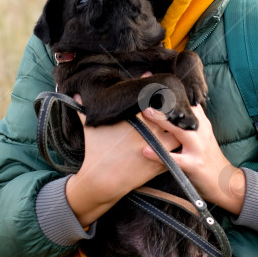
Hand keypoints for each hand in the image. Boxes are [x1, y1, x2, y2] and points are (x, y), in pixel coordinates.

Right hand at [65, 93, 180, 225]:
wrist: (102, 180)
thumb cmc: (96, 151)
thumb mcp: (89, 128)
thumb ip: (82, 110)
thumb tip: (72, 94)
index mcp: (135, 121)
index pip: (148, 100)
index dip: (151, 87)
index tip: (150, 76)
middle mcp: (149, 132)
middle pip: (168, 113)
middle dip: (173, 103)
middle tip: (176, 93)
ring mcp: (157, 148)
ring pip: (178, 132)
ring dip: (182, 123)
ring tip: (185, 114)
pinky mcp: (161, 163)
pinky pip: (178, 151)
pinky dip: (181, 143)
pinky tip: (184, 136)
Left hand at [142, 104, 245, 214]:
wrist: (226, 183)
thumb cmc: (209, 159)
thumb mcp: (204, 137)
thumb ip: (192, 123)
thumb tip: (178, 108)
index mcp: (203, 125)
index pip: (189, 104)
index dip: (174, 94)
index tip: (158, 85)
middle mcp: (202, 133)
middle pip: (184, 113)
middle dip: (166, 102)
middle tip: (148, 93)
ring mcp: (198, 148)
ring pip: (179, 131)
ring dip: (162, 121)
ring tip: (145, 114)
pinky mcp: (194, 165)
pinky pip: (174, 159)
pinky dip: (158, 155)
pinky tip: (146, 150)